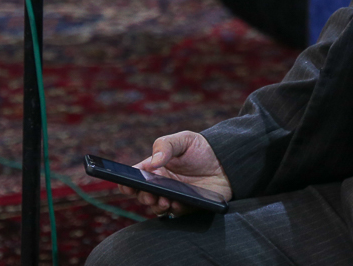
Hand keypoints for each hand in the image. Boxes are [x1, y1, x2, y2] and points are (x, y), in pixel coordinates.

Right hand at [117, 131, 232, 216]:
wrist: (227, 161)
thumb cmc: (202, 148)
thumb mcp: (183, 139)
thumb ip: (166, 146)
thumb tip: (152, 162)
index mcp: (156, 167)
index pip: (136, 176)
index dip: (127, 182)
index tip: (124, 185)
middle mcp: (162, 183)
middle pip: (144, 194)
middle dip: (142, 196)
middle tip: (147, 194)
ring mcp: (174, 196)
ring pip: (157, 207)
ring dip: (156, 205)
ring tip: (162, 199)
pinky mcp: (188, 206)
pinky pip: (176, 212)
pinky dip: (173, 210)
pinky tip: (175, 204)